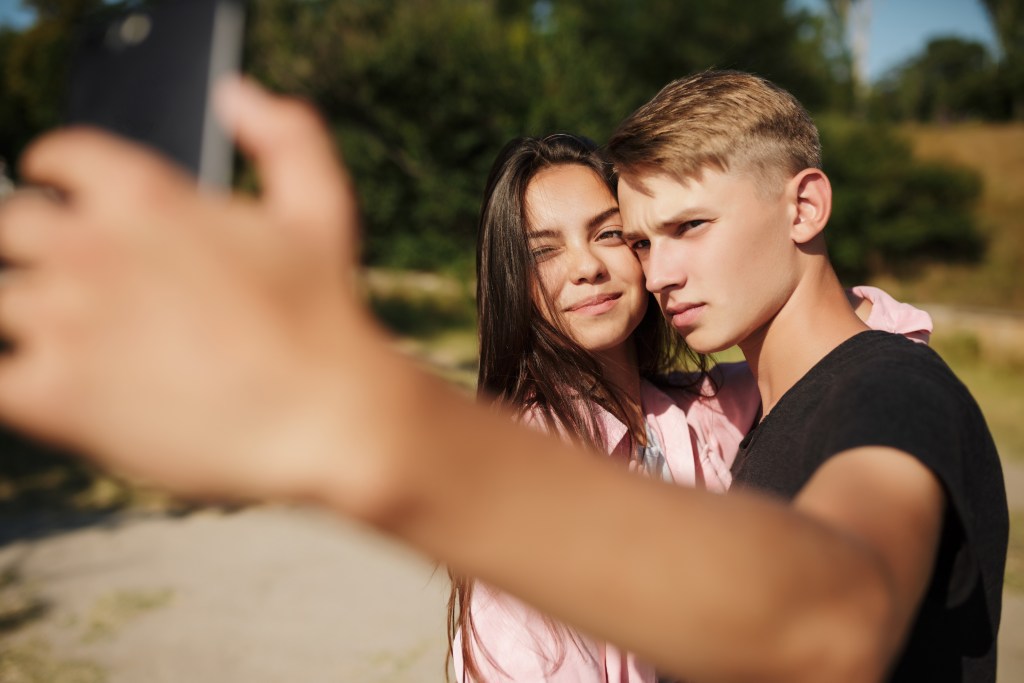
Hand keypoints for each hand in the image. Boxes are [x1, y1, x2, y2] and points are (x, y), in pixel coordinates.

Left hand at [0, 79, 397, 505]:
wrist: (323, 417)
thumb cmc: (325, 317)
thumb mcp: (322, 207)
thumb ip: (286, 135)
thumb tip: (237, 94)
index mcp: (147, 197)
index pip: (59, 157)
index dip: (53, 170)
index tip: (54, 188)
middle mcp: (93, 248)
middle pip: (10, 224)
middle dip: (32, 244)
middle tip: (66, 275)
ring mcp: (66, 321)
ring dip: (24, 313)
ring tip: (67, 336)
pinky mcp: (55, 395)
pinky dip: (14, 378)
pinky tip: (49, 384)